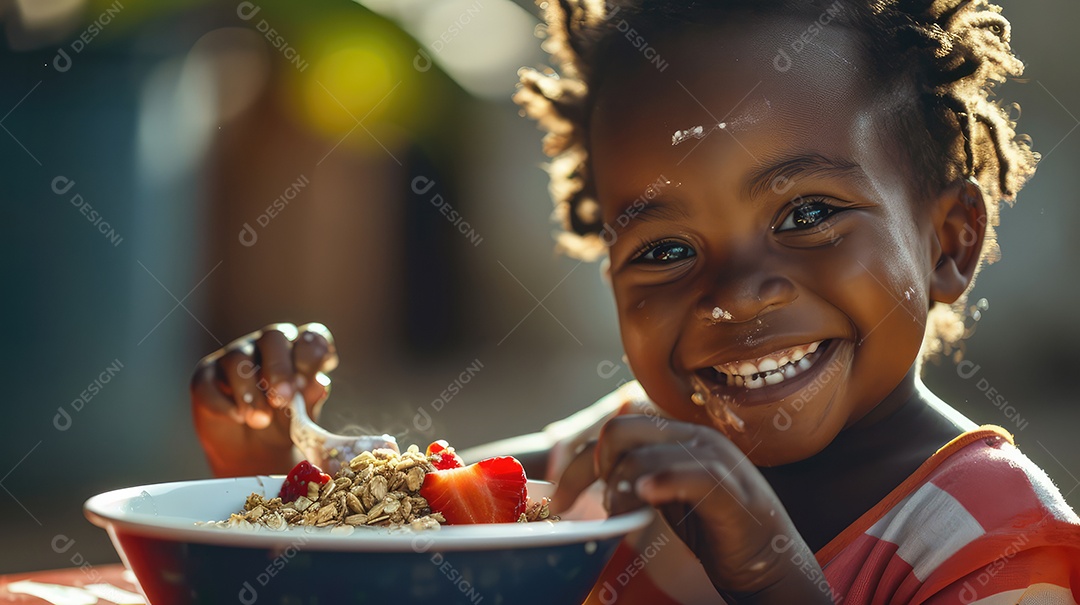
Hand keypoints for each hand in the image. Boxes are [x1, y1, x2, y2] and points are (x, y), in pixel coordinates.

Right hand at [190, 323, 337, 476]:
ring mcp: (235, 357)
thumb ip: (309, 399)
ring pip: (238, 359)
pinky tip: (237, 418)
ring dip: (250, 392)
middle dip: (279, 369)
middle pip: (273, 337)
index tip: (307, 383)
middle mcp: (267, 346)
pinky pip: (208, 383)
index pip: (310, 337)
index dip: (311, 355)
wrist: (253, 453)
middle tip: (282, 400)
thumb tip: (318, 384)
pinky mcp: (205, 377)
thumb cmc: (284, 425)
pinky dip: (223, 403)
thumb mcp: (302, 417)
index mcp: (298, 351)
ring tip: (260, 420)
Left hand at [555, 416, 831, 602]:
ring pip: (641, 455)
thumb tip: (582, 472)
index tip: (560, 495)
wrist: (770, 560)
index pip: (614, 426)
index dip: (579, 459)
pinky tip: (644, 497)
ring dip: (617, 490)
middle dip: (591, 471)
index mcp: (678, 433)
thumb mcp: (665, 493)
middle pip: (619, 430)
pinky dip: (659, 482)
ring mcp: (714, 458)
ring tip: (621, 516)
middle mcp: (694, 436)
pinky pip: (687, 473)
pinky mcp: (728, 488)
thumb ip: (635, 474)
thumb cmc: (713, 527)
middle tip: (593, 507)